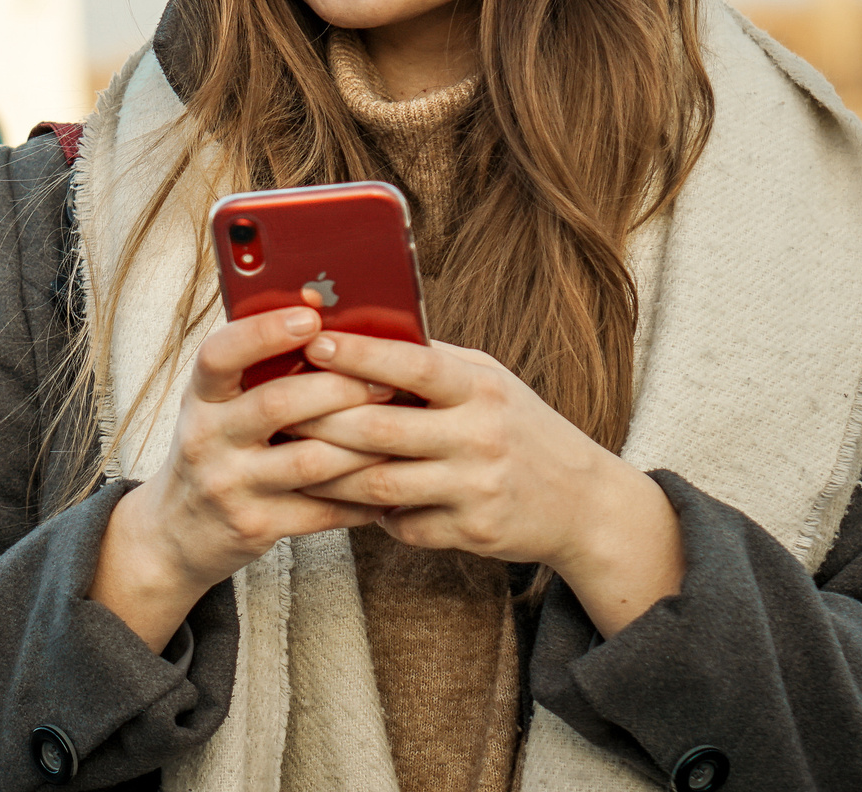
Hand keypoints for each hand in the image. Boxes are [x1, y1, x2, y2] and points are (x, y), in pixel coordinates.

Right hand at [87, 307, 392, 650]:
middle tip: (385, 380)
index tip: (312, 316)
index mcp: (199, 396)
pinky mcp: (254, 525)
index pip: (220, 354)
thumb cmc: (216, 448)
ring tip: (398, 429)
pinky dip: (361, 496)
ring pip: (310, 460)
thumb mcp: (217, 406)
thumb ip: (257, 371)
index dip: (264, 331)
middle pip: (278, 404)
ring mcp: (228, 485)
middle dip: (340, 388)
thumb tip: (325, 316)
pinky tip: (385, 480)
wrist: (176, 530)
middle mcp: (206, 437)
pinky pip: (321, 509)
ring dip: (362, 445)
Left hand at [291, 333, 684, 638]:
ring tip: (292, 460)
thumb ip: (435, 363)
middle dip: (321, 420)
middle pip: (381, 429)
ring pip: (380, 483)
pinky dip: (371, 515)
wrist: (585, 503)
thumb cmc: (521, 428)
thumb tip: (363, 331)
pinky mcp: (471, 531)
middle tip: (276, 411)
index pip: (414, 364)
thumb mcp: (491, 382)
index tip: (314, 341)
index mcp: (482, 388)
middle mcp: (481, 435)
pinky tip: (347, 503)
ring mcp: (476, 486)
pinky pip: (402, 524)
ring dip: (330, 475)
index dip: (361, 353)